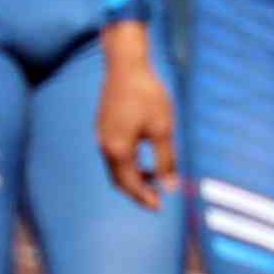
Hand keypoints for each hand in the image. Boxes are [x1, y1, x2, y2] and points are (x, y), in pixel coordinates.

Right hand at [92, 23, 179, 208]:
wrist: (126, 65)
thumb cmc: (147, 95)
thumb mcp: (163, 129)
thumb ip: (166, 161)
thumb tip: (172, 187)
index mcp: (118, 149)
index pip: (130, 184)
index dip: (145, 198)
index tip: (159, 207)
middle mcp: (104, 145)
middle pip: (119, 180)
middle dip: (137, 192)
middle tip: (157, 201)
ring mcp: (102, 136)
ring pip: (116, 168)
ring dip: (134, 178)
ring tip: (156, 180)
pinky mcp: (104, 127)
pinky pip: (114, 155)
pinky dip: (128, 164)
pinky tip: (145, 161)